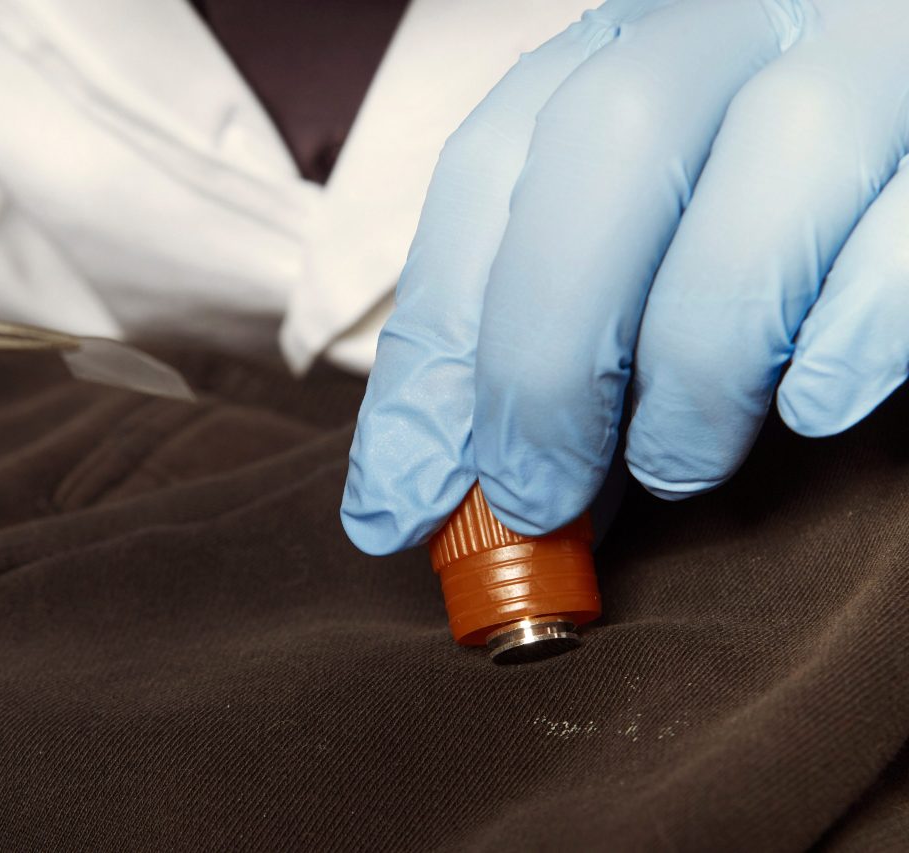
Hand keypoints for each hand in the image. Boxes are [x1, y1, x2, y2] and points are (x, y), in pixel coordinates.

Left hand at [342, 0, 908, 552]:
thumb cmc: (764, 230)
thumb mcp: (636, 258)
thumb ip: (560, 339)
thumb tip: (465, 487)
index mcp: (627, 49)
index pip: (488, 166)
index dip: (432, 339)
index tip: (399, 495)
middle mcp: (740, 20)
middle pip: (607, 139)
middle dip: (543, 352)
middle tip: (534, 497)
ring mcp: (872, 48)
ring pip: (775, 156)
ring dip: (693, 361)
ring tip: (677, 466)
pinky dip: (849, 336)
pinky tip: (813, 406)